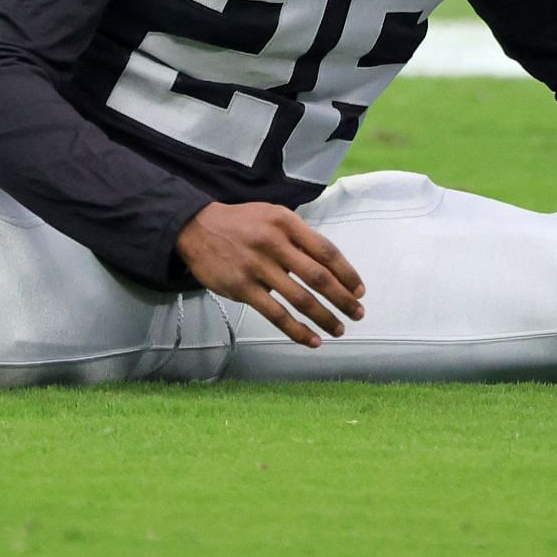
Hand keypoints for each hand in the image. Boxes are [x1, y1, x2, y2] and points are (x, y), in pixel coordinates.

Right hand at [175, 201, 365, 347]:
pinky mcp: (242, 287)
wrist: (196, 227)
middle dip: (342, 298)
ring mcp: (257, 266)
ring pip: (300, 298)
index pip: (326, 251)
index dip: (347, 273)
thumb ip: (299, 238)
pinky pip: (275, 314)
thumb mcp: (273, 216)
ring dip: (324, 317)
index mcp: (286, 223)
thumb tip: (329, 267)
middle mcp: (274, 243)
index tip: (359, 290)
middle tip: (358, 313)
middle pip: (318, 276)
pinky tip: (312, 340)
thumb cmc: (242, 223)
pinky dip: (297, 330)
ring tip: (338, 329)